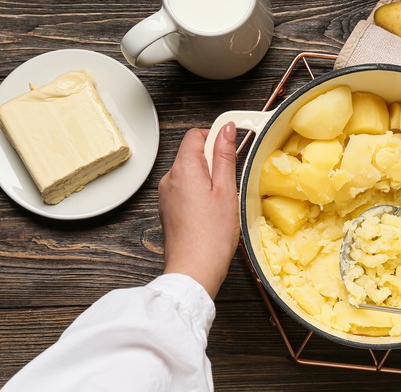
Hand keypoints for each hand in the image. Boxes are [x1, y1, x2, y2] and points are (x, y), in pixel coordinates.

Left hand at [159, 124, 238, 297]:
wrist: (194, 270)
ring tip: (222, 199)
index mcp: (184, 169)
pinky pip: (185, 189)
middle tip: (231, 179)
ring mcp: (167, 195)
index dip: (215, 136)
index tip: (232, 145)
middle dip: (213, 159)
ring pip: (190, 172)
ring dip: (207, 177)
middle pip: (192, 153)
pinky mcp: (169, 209)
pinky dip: (199, 192)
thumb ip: (225, 156)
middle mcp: (170, 178)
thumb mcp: (227, 190)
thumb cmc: (212, 235)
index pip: (195, 134)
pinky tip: (212, 210)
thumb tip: (226, 130)